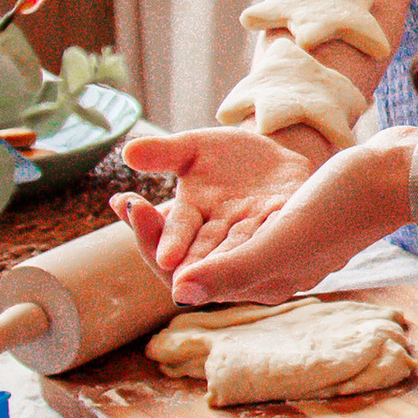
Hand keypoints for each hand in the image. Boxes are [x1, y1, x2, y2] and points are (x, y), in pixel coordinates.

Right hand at [116, 124, 315, 283]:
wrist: (275, 156)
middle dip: (190, 261)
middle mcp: (221, 236)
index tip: (156, 246)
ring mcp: (255, 233)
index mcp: (192, 219)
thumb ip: (163, 153)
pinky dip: (272, 238)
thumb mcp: (193, 149)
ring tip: (217, 267)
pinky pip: (280, 235)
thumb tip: (127, 152)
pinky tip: (268, 241)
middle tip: (172, 269)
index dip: (161, 236)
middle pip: (201, 256)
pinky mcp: (289, 222)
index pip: (173, 233)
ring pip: (239, 252)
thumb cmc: (226, 159)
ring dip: (227, 262)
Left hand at [148, 137, 413, 303]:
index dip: (150, 248)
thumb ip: (231, 269)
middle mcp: (268, 273)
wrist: (392, 177)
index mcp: (262, 283)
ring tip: (143, 196)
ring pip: (208, 246)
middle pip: (194, 265)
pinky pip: (230, 226)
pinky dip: (202, 212)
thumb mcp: (281, 237)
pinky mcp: (289, 225)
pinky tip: (191, 189)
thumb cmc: (341, 206)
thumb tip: (177, 290)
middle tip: (123, 200)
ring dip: (173, 224)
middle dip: (155, 236)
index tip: (127, 205)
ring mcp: (279, 250)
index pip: (188, 281)